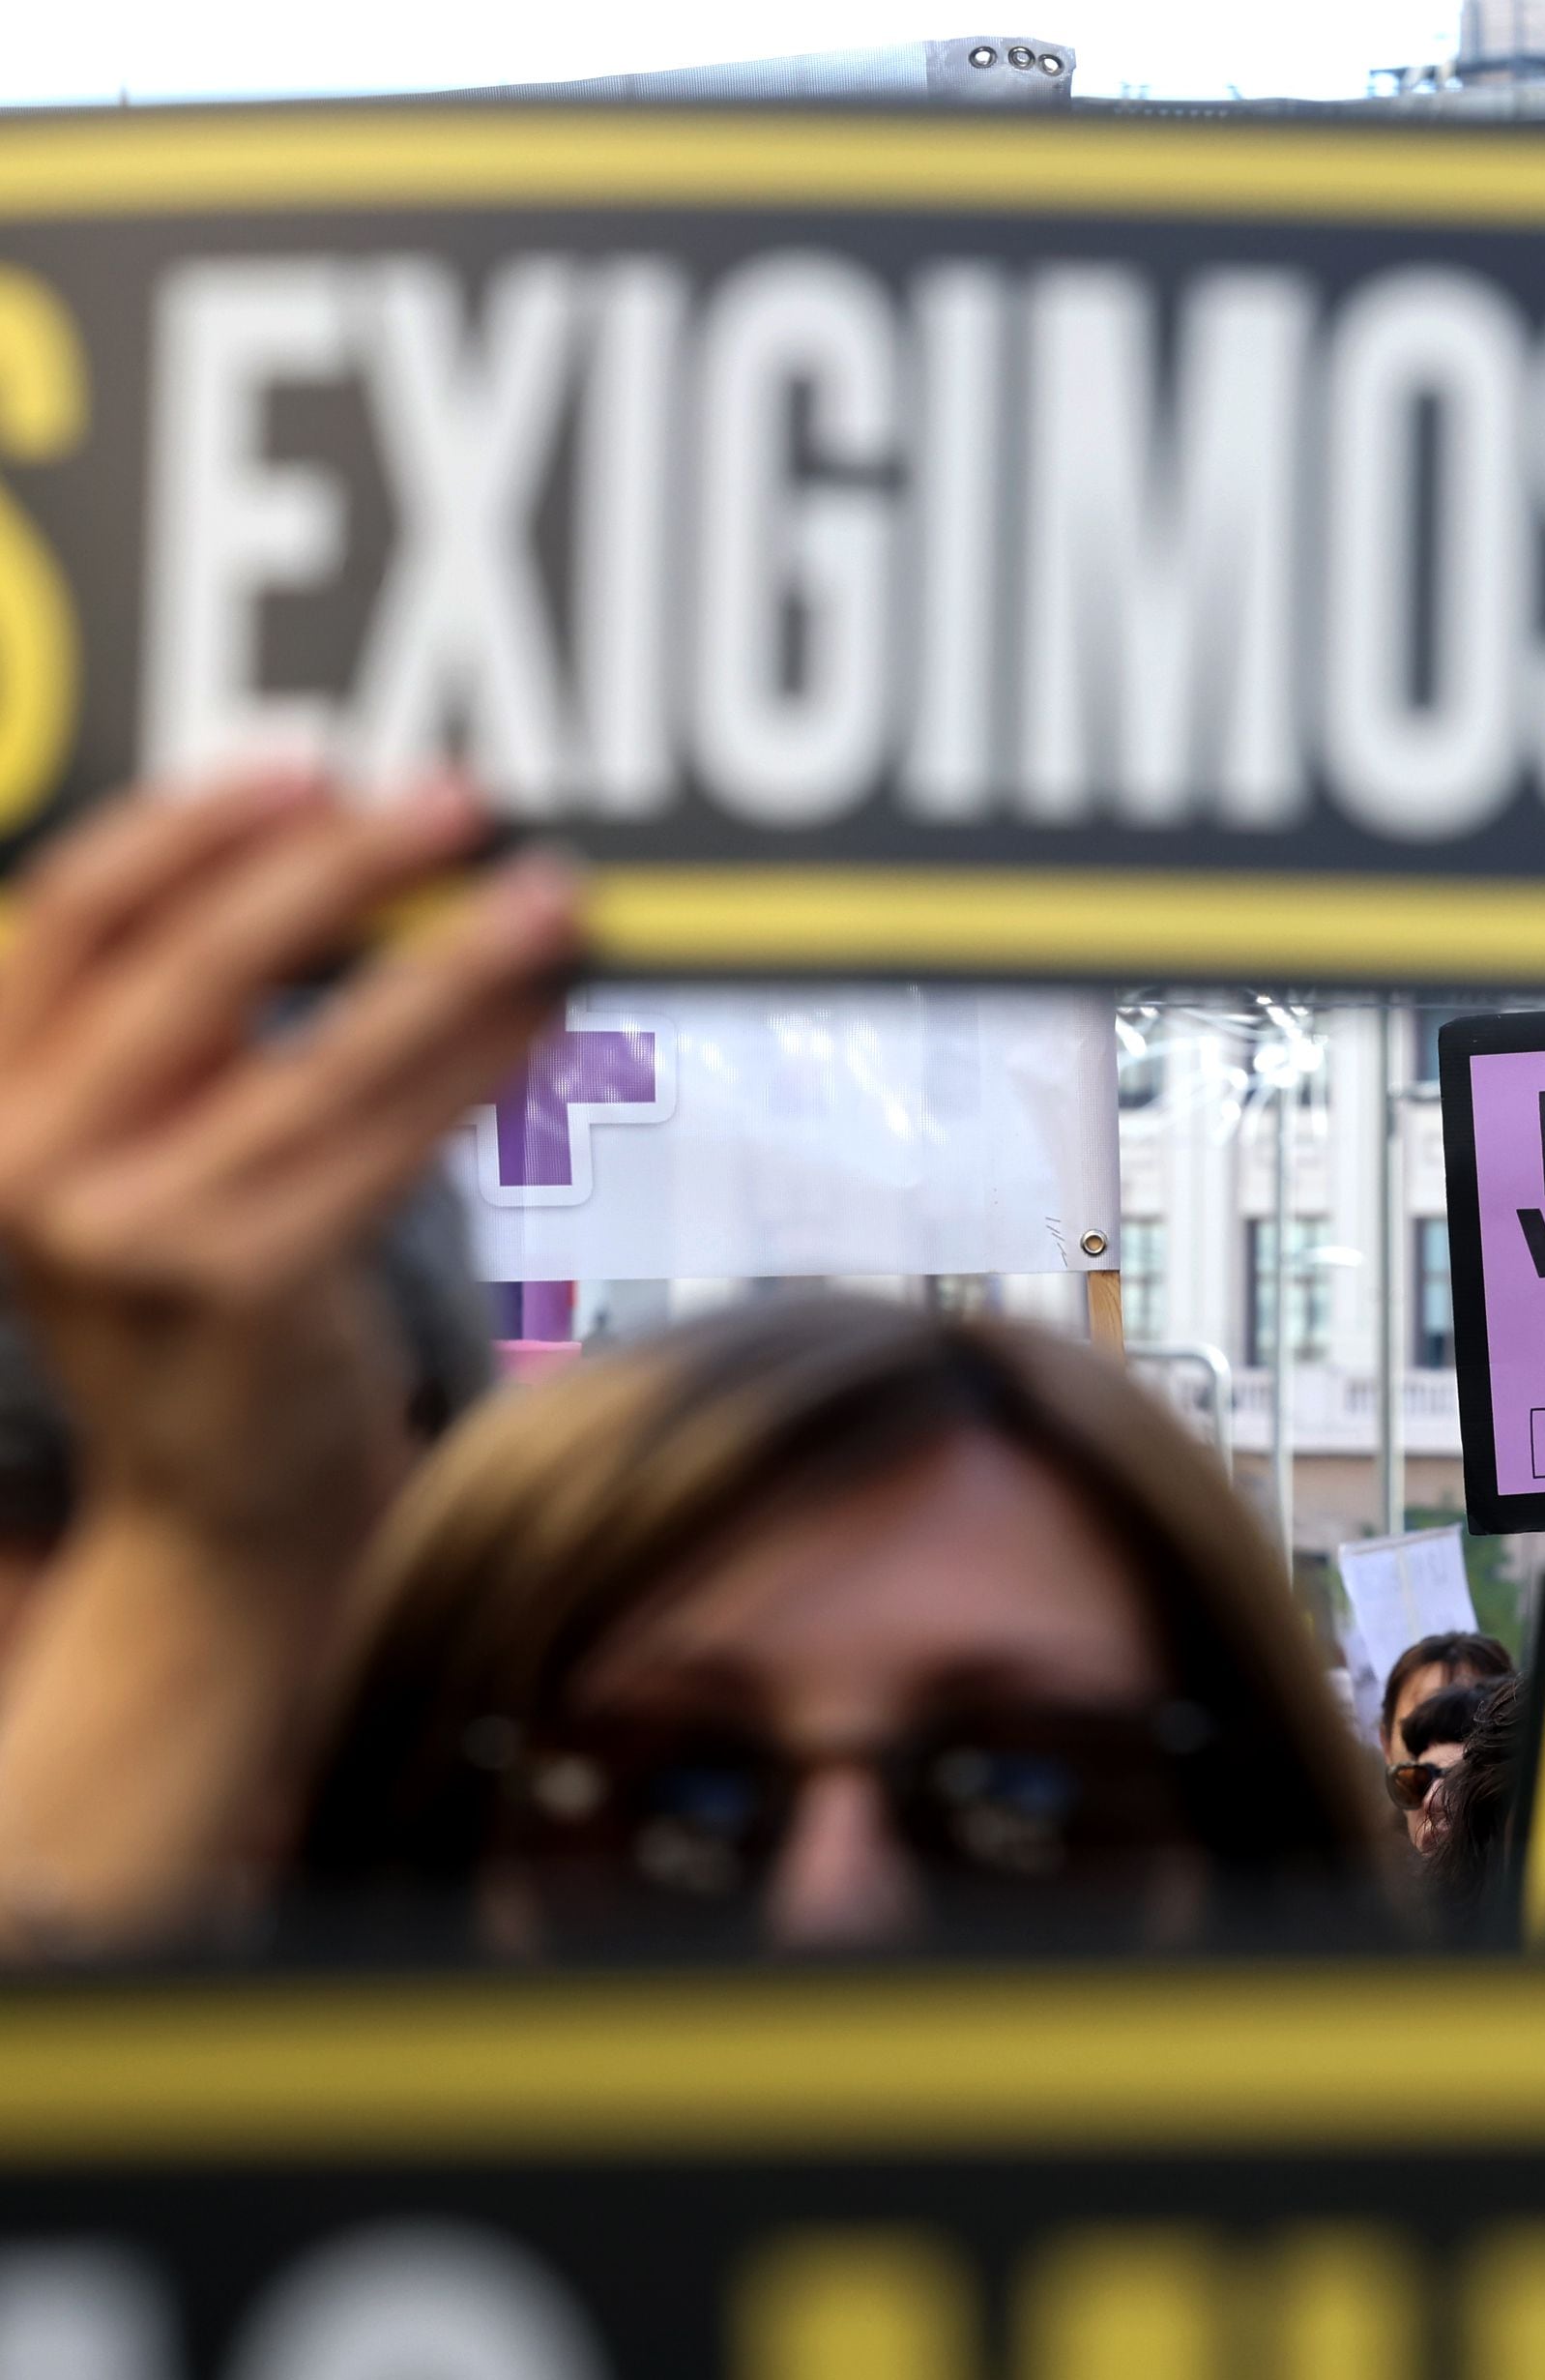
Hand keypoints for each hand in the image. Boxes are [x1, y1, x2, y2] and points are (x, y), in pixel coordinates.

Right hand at [0, 772, 580, 1542]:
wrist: (214, 1508)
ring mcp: (130, 1235)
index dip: (190, 826)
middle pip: (197, 966)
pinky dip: (479, 1067)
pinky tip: (548, 1014)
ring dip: (452, 964)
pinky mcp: (242, 1291)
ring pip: (318, 1057)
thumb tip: (341, 840)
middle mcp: (27, 1163)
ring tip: (550, 897)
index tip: (306, 763)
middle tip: (457, 798)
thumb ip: (181, 1025)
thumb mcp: (135, 1148)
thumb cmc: (199, 1290)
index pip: (73, 916)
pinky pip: (391, 1145)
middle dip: (339, 868)